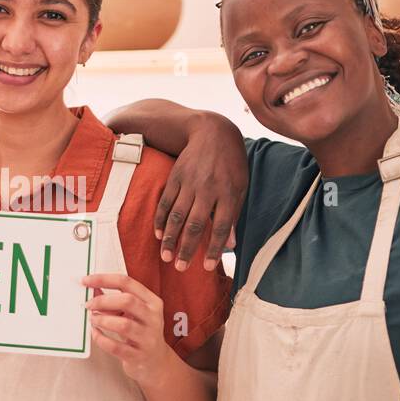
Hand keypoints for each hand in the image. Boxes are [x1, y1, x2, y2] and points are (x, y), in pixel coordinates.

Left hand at [82, 273, 171, 387]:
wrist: (156, 362)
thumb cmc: (141, 332)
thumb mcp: (133, 313)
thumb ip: (115, 300)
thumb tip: (92, 287)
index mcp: (152, 302)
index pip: (127, 283)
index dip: (103, 279)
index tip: (86, 280)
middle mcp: (153, 318)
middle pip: (127, 301)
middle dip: (102, 301)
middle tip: (88, 305)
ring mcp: (148, 338)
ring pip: (123, 325)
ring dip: (102, 320)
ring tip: (93, 320)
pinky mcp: (139, 356)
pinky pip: (116, 347)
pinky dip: (101, 339)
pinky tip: (95, 334)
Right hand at [154, 112, 247, 271]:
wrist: (213, 132)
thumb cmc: (231, 163)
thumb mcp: (241, 187)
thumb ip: (234, 216)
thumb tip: (231, 245)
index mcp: (228, 193)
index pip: (221, 227)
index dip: (215, 249)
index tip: (208, 267)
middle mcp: (207, 189)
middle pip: (195, 225)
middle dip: (187, 249)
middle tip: (180, 268)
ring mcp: (189, 182)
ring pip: (177, 216)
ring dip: (171, 238)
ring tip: (166, 257)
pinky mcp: (175, 177)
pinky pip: (166, 202)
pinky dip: (161, 219)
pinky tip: (159, 235)